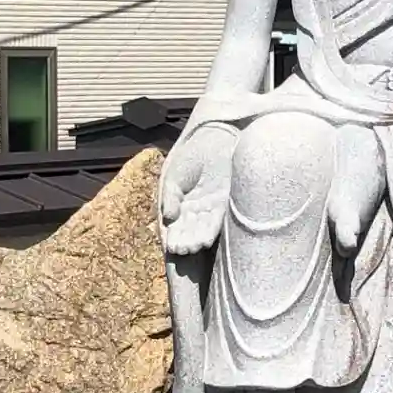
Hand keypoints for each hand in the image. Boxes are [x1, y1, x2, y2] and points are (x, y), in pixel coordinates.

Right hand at [159, 124, 236, 255]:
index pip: (174, 226)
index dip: (173, 237)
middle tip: (182, 250)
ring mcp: (209, 209)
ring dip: (197, 240)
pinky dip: (210, 231)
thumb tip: (169, 217)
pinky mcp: (223, 204)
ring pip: (202, 230)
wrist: (213, 141)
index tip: (171, 247)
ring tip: (193, 248)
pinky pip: (216, 221)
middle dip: (185, 242)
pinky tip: (205, 241)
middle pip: (188, 231)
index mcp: (179, 205)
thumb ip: (171, 197)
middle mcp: (194, 211)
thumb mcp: (174, 177)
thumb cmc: (190, 157)